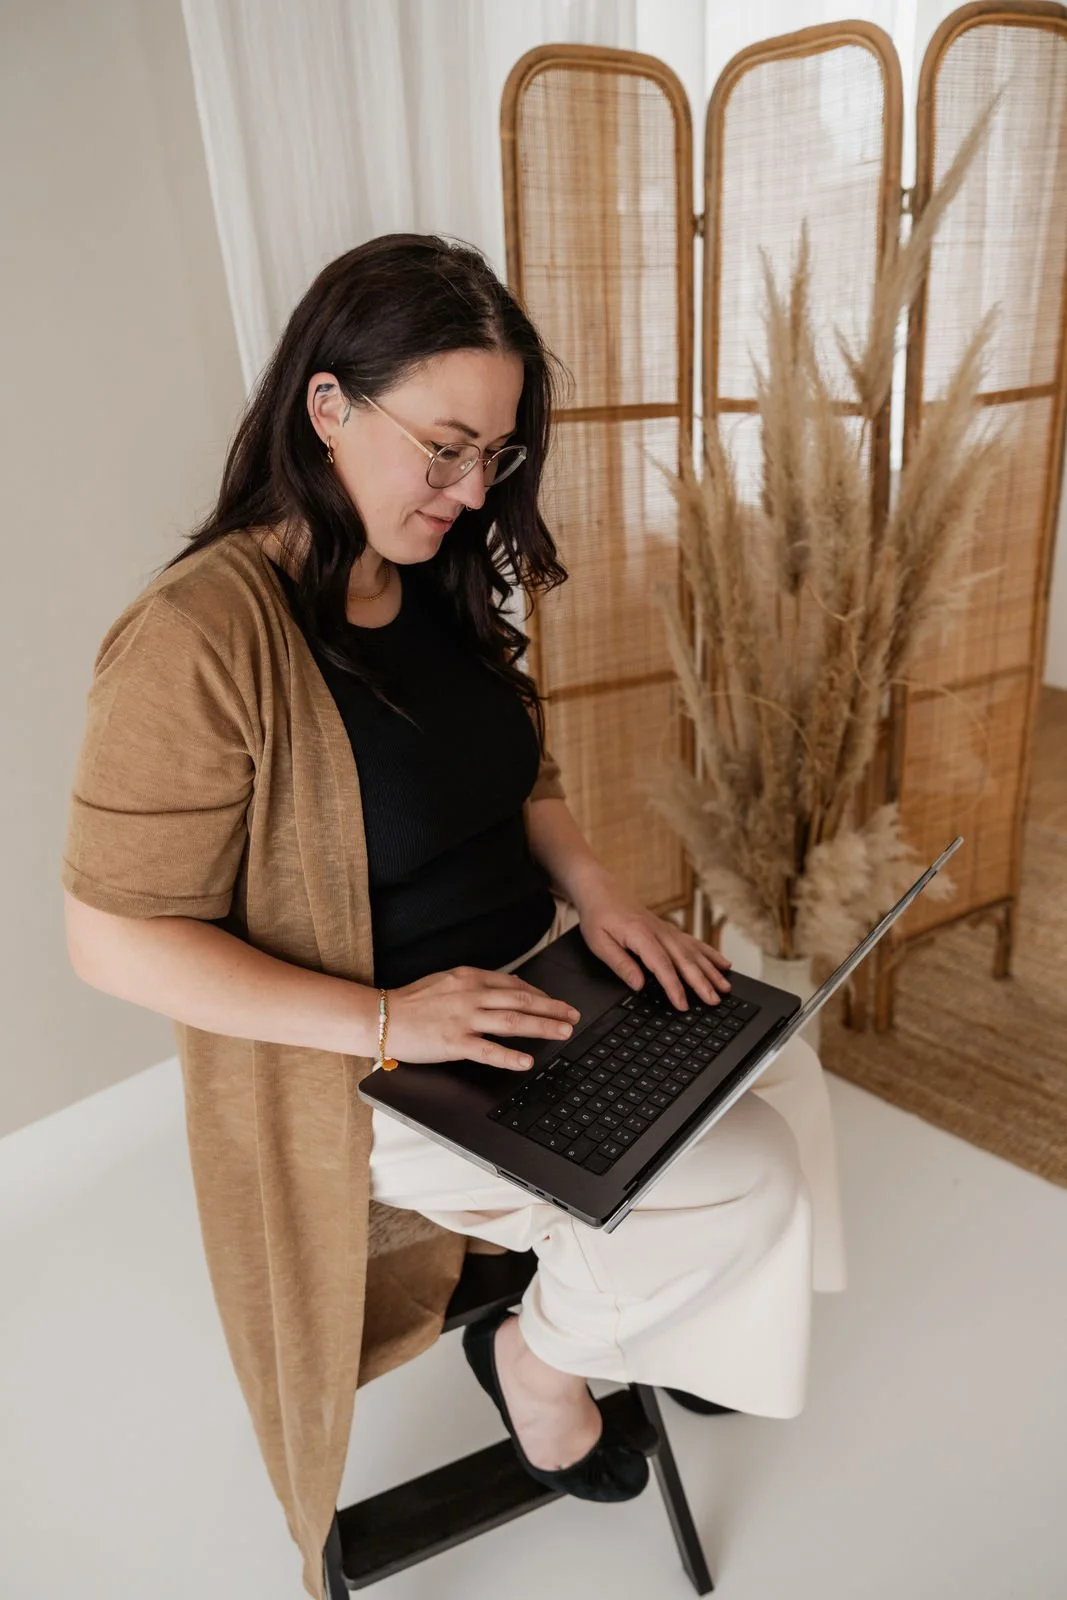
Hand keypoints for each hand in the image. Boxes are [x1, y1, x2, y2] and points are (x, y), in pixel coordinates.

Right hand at [386, 966, 582, 1071]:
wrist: (382, 1016)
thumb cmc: (412, 1001)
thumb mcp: (446, 980)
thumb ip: (476, 983)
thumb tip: (508, 987)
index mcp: (470, 977)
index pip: (515, 984)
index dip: (540, 995)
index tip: (556, 1004)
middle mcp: (470, 995)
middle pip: (521, 1000)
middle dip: (551, 1009)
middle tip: (573, 1016)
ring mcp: (463, 1018)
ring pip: (511, 1021)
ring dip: (541, 1027)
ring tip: (563, 1032)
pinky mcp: (453, 1043)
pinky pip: (487, 1050)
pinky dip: (510, 1056)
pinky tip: (527, 1061)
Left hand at [572, 870, 731, 1010]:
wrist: (601, 890)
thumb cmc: (598, 916)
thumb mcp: (599, 943)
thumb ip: (620, 964)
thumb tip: (639, 985)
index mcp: (641, 935)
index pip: (662, 965)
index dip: (674, 987)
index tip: (683, 1004)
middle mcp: (659, 931)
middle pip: (685, 960)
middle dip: (702, 982)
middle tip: (714, 1001)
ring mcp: (667, 930)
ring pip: (694, 952)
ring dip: (711, 971)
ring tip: (725, 988)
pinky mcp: (669, 930)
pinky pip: (694, 943)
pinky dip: (710, 954)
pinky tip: (723, 964)